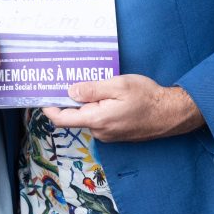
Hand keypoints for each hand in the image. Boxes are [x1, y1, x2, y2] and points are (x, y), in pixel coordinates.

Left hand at [42, 75, 203, 142]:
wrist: (172, 113)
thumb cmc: (147, 97)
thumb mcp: (118, 85)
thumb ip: (92, 89)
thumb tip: (70, 91)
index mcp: (97, 120)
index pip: (62, 119)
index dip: (49, 108)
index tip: (42, 95)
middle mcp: (100, 131)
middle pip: (75, 116)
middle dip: (70, 99)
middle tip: (68, 79)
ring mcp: (109, 135)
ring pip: (88, 117)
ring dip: (87, 102)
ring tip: (93, 82)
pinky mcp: (116, 133)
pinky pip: (100, 119)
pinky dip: (98, 107)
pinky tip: (107, 94)